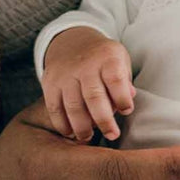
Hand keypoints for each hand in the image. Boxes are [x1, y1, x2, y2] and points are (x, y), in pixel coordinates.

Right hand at [41, 27, 135, 141]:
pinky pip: (54, 107)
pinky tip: (70, 133)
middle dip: (104, 121)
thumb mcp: (120, 61)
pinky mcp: (50, 82)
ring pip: (73, 105)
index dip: (122, 99)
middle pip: (94, 97)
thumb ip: (125, 82)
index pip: (116, 80)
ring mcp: (65, 74)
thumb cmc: (104, 59)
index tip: (127, 111)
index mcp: (107, 58)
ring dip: (82, 127)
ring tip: (88, 137)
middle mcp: (85, 65)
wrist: (73, 42)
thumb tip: (129, 99)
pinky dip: (62, 124)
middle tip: (112, 135)